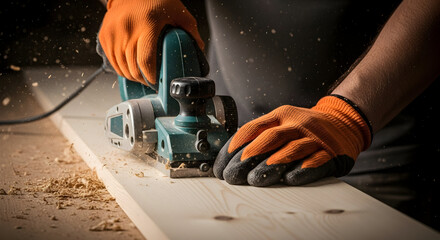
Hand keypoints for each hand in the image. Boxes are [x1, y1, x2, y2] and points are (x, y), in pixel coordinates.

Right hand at [98, 0, 203, 87]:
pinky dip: (120, 68)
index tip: (156, 82)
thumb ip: (191, 31)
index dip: (150, 76)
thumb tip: (199, 49)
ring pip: (120, 66)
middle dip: (142, 79)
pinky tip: (129, 69)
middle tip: (151, 81)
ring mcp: (113, 31)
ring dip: (131, 76)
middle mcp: (127, 28)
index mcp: (147, 24)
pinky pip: (111, 60)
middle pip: (132, 67)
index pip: (145, 60)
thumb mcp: (179, 13)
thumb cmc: (157, 0)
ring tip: (141, 77)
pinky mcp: (105, 34)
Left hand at [213, 95, 371, 185]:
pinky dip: (304, 168)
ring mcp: (314, 137)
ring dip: (273, 163)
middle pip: (270, 137)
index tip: (225, 160)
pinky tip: (291, 177)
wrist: (344, 122)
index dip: (237, 143)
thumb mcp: (283, 123)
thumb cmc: (305, 129)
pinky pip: (316, 160)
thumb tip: (233, 159)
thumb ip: (262, 136)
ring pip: (292, 149)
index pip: (254, 127)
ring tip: (256, 178)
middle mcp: (296, 124)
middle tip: (234, 173)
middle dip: (250, 155)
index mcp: (281, 116)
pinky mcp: (330, 152)